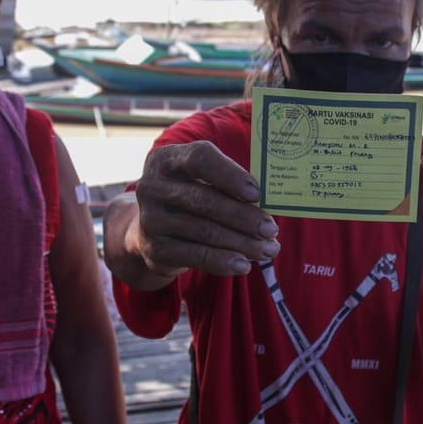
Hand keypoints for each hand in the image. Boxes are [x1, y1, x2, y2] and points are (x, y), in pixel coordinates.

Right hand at [129, 140, 278, 277]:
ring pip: (204, 231)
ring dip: (241, 242)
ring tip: (268, 249)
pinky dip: (223, 261)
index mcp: (168, 159)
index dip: (229, 175)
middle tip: (271, 229)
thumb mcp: (203, 182)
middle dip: (243, 216)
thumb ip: (229, 185)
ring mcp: (151, 219)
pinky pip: (195, 256)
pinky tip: (244, 265)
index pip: (199, 158)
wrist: (152, 232)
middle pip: (205, 200)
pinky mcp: (155, 249)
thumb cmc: (191, 198)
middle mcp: (154, 186)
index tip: (257, 193)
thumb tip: (271, 202)